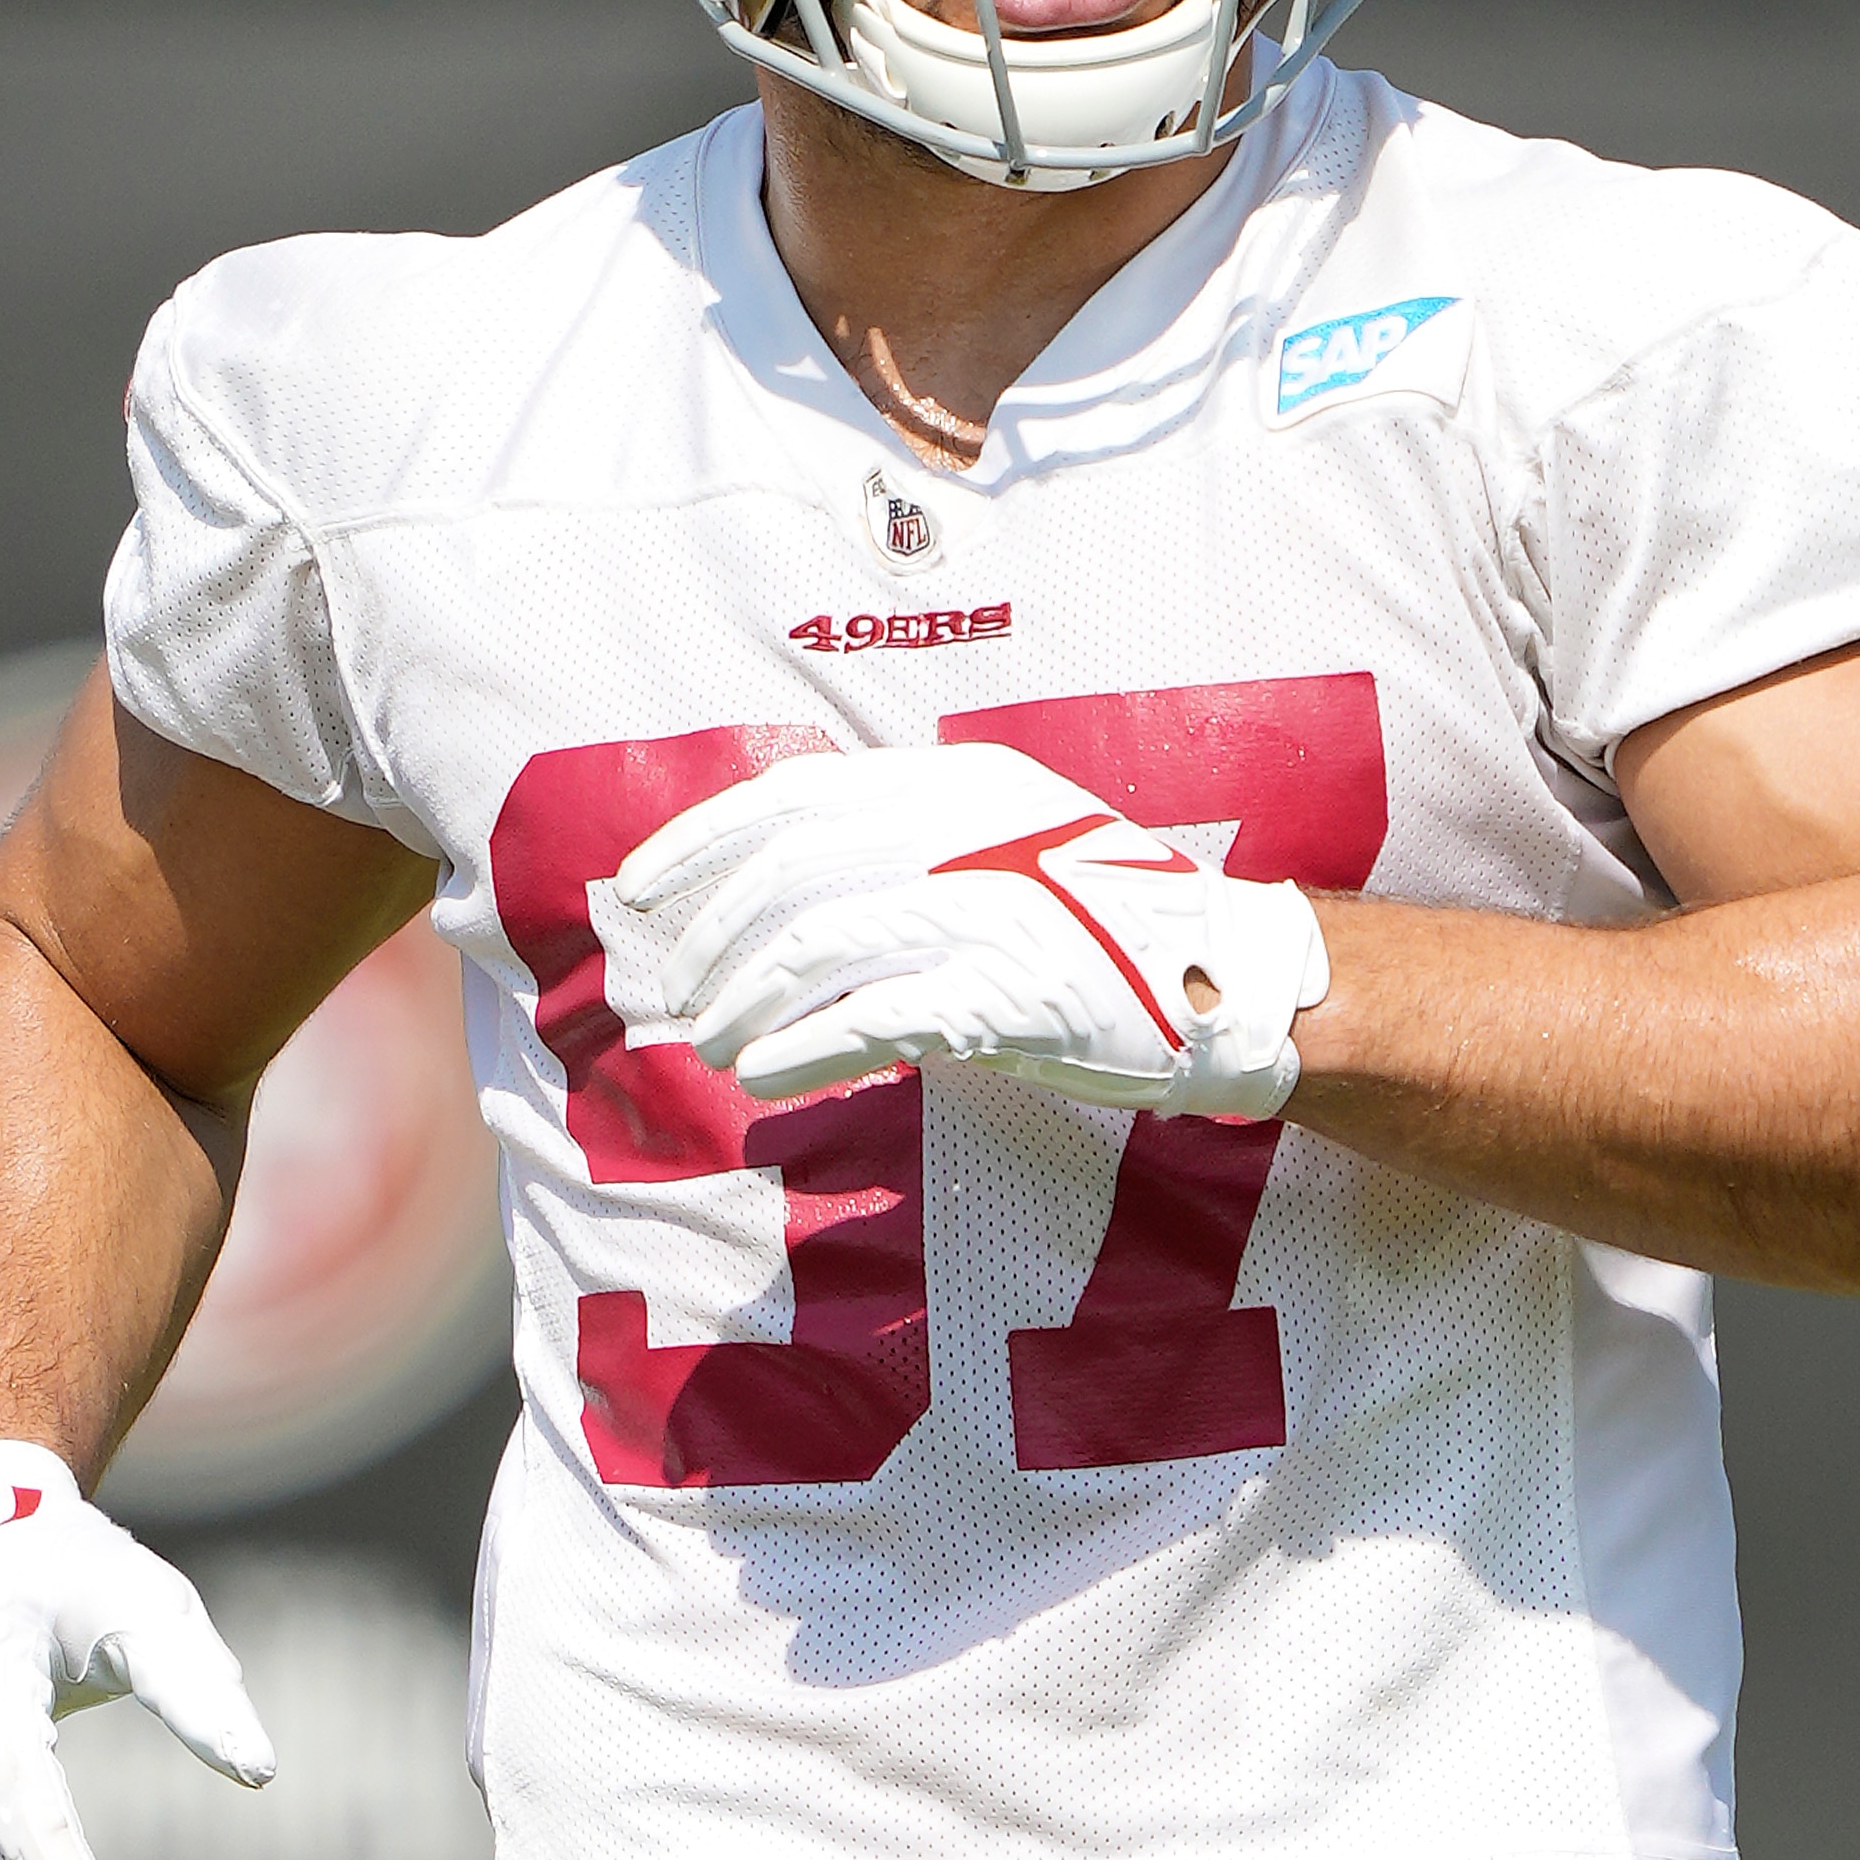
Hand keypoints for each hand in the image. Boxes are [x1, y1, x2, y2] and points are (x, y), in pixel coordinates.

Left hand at [603, 740, 1332, 1118]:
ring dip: (742, 1002)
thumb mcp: (1005, 841)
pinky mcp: (1009, 993)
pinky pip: (874, 1019)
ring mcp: (988, 910)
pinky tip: (765, 1076)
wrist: (1227, 980)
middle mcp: (964, 832)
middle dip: (705, 938)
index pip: (793, 795)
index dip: (699, 840)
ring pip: (817, 946)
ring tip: (706, 1044)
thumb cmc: (1104, 921)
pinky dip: (803, 1050)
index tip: (631, 886)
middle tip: (659, 995)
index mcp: (955, 784)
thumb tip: (775, 894)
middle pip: (790, 873)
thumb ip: (906, 846)